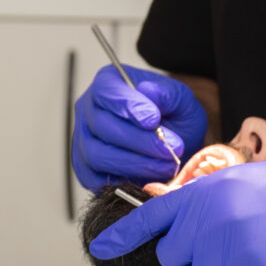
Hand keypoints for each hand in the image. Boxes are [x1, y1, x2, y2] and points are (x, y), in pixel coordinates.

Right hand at [72, 63, 206, 188]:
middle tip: (170, 148)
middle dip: (139, 140)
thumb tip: (148, 90)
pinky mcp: (87, 170)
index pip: (106, 92)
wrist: (173, 141)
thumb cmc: (172, 116)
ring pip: (98, 154)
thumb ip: (167, 93)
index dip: (128, 107)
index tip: (153, 120)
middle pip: (102, 126)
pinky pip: (96, 179)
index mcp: (107, 83)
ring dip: (135, 163)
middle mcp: (89, 110)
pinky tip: (149, 179)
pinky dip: (123, 181)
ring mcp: (84, 141)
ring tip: (166, 164)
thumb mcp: (180, 99)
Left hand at [89, 156, 265, 265]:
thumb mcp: (245, 182)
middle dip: (200, 261)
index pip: (151, 217)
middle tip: (238, 247)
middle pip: (176, 261)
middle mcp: (208, 220)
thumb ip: (208, 202)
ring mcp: (227, 251)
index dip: (123, 235)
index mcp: (206, 192)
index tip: (100, 248)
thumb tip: (174, 220)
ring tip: (262, 255)